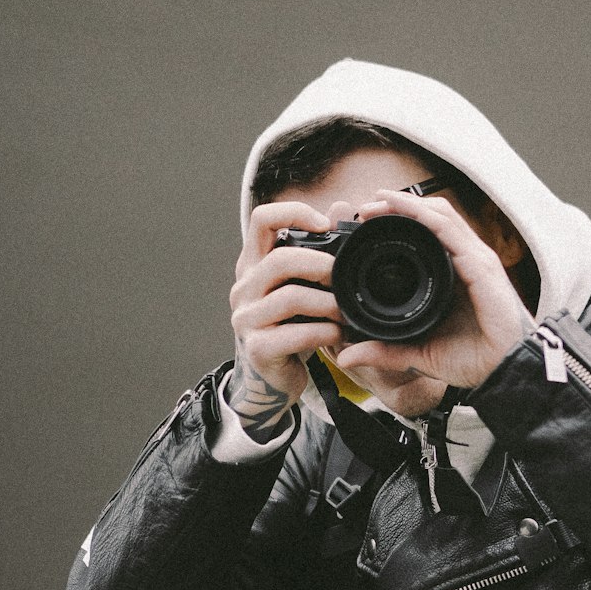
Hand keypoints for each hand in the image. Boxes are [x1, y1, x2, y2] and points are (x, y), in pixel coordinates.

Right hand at [228, 201, 345, 439]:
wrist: (271, 380)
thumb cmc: (290, 329)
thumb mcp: (300, 288)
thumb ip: (315, 254)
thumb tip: (340, 209)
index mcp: (252, 265)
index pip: (262, 219)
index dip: (294, 213)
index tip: (324, 225)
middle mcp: (243, 288)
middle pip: (280, 260)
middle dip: (320, 265)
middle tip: (343, 277)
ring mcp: (246, 319)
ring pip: (291, 297)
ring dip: (328, 303)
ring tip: (346, 311)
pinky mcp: (258, 348)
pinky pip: (297, 334)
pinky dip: (325, 333)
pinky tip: (338, 335)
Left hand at [334, 189, 534, 390]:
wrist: (505, 373)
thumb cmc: (474, 361)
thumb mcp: (419, 355)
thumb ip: (385, 352)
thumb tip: (347, 357)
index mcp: (453, 275)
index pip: (425, 235)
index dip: (396, 224)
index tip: (364, 226)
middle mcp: (465, 261)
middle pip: (430, 217)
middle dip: (397, 207)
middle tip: (364, 208)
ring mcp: (475, 259)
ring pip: (439, 214)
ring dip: (407, 204)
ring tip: (377, 201)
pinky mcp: (481, 265)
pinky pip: (450, 230)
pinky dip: (424, 215)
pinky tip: (402, 208)